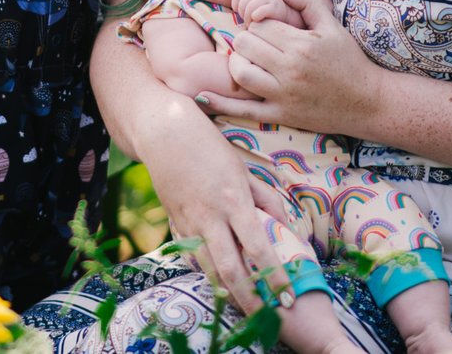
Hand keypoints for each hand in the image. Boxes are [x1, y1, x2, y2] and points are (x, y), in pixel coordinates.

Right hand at [137, 109, 284, 314]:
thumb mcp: (244, 168)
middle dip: (249, 298)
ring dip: (226, 292)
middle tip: (266, 318)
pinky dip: (204, 272)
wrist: (164, 133)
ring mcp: (189, 222)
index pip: (258, 248)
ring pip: (207, 269)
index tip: (287, 296)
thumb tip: (286, 228)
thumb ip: (266, 199)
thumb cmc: (209, 146)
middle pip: (230, 269)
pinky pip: (190, 255)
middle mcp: (210, 217)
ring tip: (243, 309)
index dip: (274, 276)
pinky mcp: (174, 222)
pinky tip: (216, 283)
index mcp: (233, 201)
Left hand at [204, 0, 386, 133]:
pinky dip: (219, 104)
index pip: (259, 24)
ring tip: (251, 61)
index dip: (258, 22)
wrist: (368, 102)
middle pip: (244, 44)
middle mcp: (289, 70)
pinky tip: (201, 95)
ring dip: (238, 62)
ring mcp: (283, 95)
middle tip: (259, 44)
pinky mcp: (281, 115)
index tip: (268, 28)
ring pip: (239, 71)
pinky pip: (243, 110)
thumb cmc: (349, 60)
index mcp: (301, 45)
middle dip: (247, 40)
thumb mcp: (332, 24)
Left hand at [231, 0, 290, 24]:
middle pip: (242, 2)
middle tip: (249, 22)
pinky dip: (255, 20)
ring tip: (253, 25)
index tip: (243, 15)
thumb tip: (228, 8)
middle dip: (243, 15)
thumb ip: (244, 3)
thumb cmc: (267, 15)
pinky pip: (256, 12)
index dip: (237, 7)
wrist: (289, 20)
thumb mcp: (254, 5)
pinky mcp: (274, 5)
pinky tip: (259, 23)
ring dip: (248, 20)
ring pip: (248, 8)